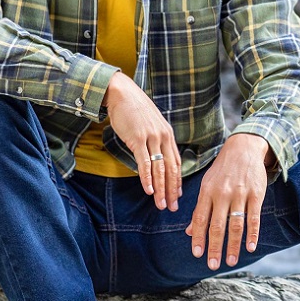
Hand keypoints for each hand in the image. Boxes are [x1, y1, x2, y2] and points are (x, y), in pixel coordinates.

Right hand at [103, 72, 180, 209]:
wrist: (122, 93)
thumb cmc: (134, 109)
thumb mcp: (151, 124)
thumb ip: (155, 140)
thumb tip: (155, 157)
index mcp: (168, 135)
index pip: (176, 163)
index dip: (177, 181)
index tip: (177, 196)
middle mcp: (163, 137)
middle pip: (171, 169)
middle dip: (172, 190)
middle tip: (173, 207)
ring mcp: (151, 137)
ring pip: (159, 169)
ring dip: (161, 189)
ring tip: (161, 204)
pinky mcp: (138, 138)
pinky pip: (144, 162)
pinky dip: (147, 178)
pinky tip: (148, 190)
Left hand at [186, 133, 270, 269]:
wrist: (243, 148)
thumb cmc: (222, 170)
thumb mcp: (206, 185)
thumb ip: (199, 209)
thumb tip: (188, 232)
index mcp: (207, 192)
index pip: (200, 219)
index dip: (199, 237)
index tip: (198, 254)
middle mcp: (222, 193)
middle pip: (217, 225)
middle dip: (215, 247)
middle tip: (213, 265)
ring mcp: (240, 194)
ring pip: (236, 224)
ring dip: (233, 245)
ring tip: (231, 261)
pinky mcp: (256, 193)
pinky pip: (254, 217)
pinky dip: (252, 233)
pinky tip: (250, 247)